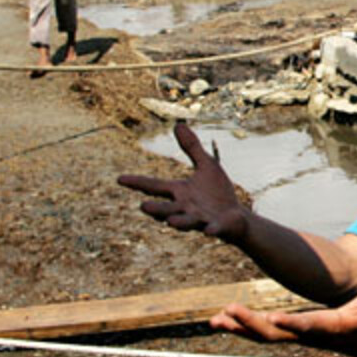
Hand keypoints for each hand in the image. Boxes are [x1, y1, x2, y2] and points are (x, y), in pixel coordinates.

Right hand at [118, 122, 247, 240]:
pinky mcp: (218, 226)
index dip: (137, 183)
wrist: (236, 217)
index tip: (119, 179)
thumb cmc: (218, 192)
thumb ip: (192, 148)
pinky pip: (214, 229)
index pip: (155, 186)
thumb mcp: (206, 165)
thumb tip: (178, 125)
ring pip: (187, 222)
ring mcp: (201, 219)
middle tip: (143, 207)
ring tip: (171, 222)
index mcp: (180, 192)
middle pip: (167, 209)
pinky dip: (211, 229)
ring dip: (180, 222)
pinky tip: (209, 231)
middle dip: (157, 209)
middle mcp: (186, 208)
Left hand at [212, 275, 356, 356]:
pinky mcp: (288, 332)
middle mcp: (306, 335)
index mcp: (326, 328)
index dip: (290, 324)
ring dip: (238, 328)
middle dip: (251, 324)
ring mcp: (295, 336)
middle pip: (274, 334)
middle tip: (228, 312)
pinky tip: (220, 320)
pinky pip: (260, 332)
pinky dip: (240, 327)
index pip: (306, 327)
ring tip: (214, 321)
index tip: (272, 318)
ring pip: (262, 335)